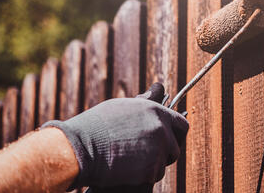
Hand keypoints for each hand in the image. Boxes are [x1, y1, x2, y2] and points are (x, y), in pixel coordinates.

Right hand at [42, 83, 188, 189]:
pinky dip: (144, 175)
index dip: (176, 134)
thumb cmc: (98, 125)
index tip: (170, 140)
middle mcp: (161, 128)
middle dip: (166, 152)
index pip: (182, 124)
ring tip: (132, 159)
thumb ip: (146, 102)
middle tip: (150, 154)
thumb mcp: (124, 106)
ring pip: (164, 162)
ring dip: (153, 163)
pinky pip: (155, 175)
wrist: (82, 147)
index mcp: (156, 111)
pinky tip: (128, 168)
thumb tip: (159, 88)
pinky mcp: (150, 169)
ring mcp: (157, 149)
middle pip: (175, 147)